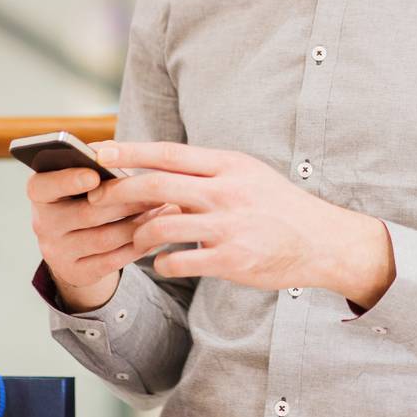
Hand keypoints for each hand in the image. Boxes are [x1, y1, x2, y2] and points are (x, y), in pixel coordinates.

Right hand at [25, 165, 179, 303]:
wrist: (78, 244)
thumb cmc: (87, 197)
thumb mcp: (85, 177)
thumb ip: (97, 162)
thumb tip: (114, 149)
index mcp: (41, 193)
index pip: (42, 186)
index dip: (67, 180)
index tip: (94, 175)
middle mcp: (43, 224)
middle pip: (87, 213)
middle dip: (127, 201)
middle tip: (158, 188)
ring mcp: (57, 252)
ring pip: (104, 238)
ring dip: (139, 223)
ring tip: (165, 208)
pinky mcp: (77, 273)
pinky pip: (111, 261)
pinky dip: (138, 246)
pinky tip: (157, 232)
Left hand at [89, 141, 396, 307]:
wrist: (320, 240)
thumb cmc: (278, 206)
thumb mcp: (248, 175)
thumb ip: (209, 171)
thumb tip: (163, 165)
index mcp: (229, 166)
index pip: (170, 153)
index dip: (130, 151)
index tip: (99, 153)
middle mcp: (227, 191)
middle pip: (157, 185)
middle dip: (118, 192)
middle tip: (96, 200)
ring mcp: (229, 226)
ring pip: (161, 226)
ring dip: (137, 236)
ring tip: (133, 242)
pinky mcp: (232, 259)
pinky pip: (179, 262)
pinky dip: (163, 264)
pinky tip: (165, 264)